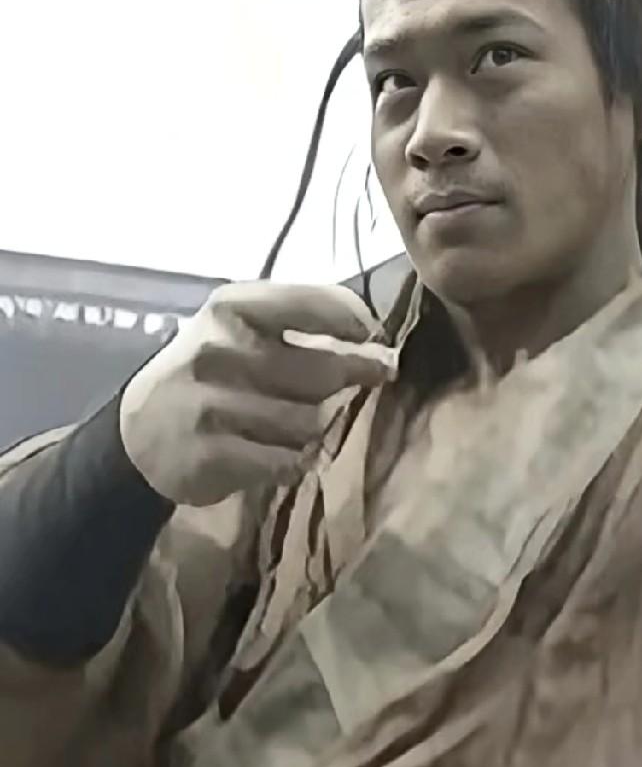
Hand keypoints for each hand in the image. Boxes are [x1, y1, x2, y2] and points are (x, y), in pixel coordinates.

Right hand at [119, 281, 392, 505]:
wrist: (137, 437)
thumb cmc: (207, 376)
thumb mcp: (237, 331)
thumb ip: (298, 328)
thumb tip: (380, 348)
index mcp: (230, 308)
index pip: (313, 304)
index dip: (355, 321)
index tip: (372, 336)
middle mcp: (220, 350)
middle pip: (322, 372)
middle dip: (353, 376)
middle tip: (374, 375)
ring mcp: (212, 404)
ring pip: (310, 422)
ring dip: (316, 428)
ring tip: (297, 424)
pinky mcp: (211, 454)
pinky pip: (288, 461)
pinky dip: (296, 462)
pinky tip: (282, 457)